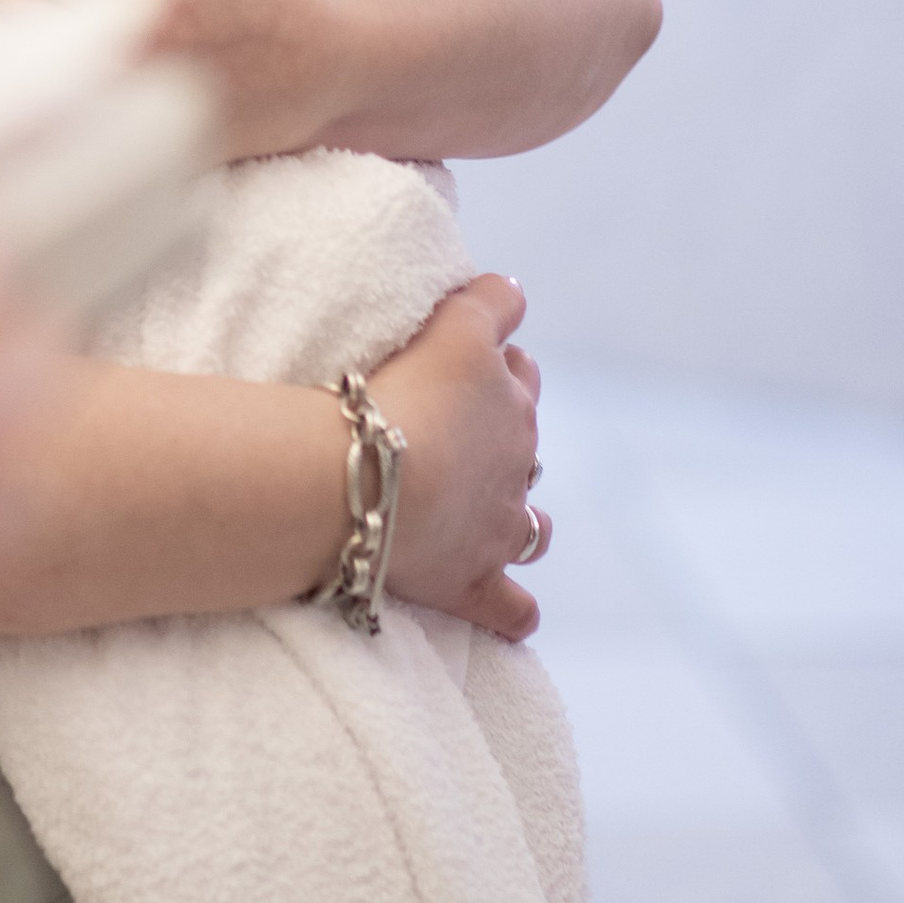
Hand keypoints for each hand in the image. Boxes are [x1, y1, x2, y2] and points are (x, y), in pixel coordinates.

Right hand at [371, 275, 545, 640]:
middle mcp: (512, 462)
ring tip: (499, 517)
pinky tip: (515, 614)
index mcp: (505, 398)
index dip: (499, 366)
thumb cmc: (398, 397)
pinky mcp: (471, 581)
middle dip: (506, 435)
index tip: (474, 363)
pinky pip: (510, 607)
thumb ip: (486, 303)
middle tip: (463, 432)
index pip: (517, 371)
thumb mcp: (448, 328)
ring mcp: (497, 526)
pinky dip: (514, 611)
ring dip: (522, 520)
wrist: (371, 481)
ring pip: (532, 525)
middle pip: (523, 440)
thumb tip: (515, 289)